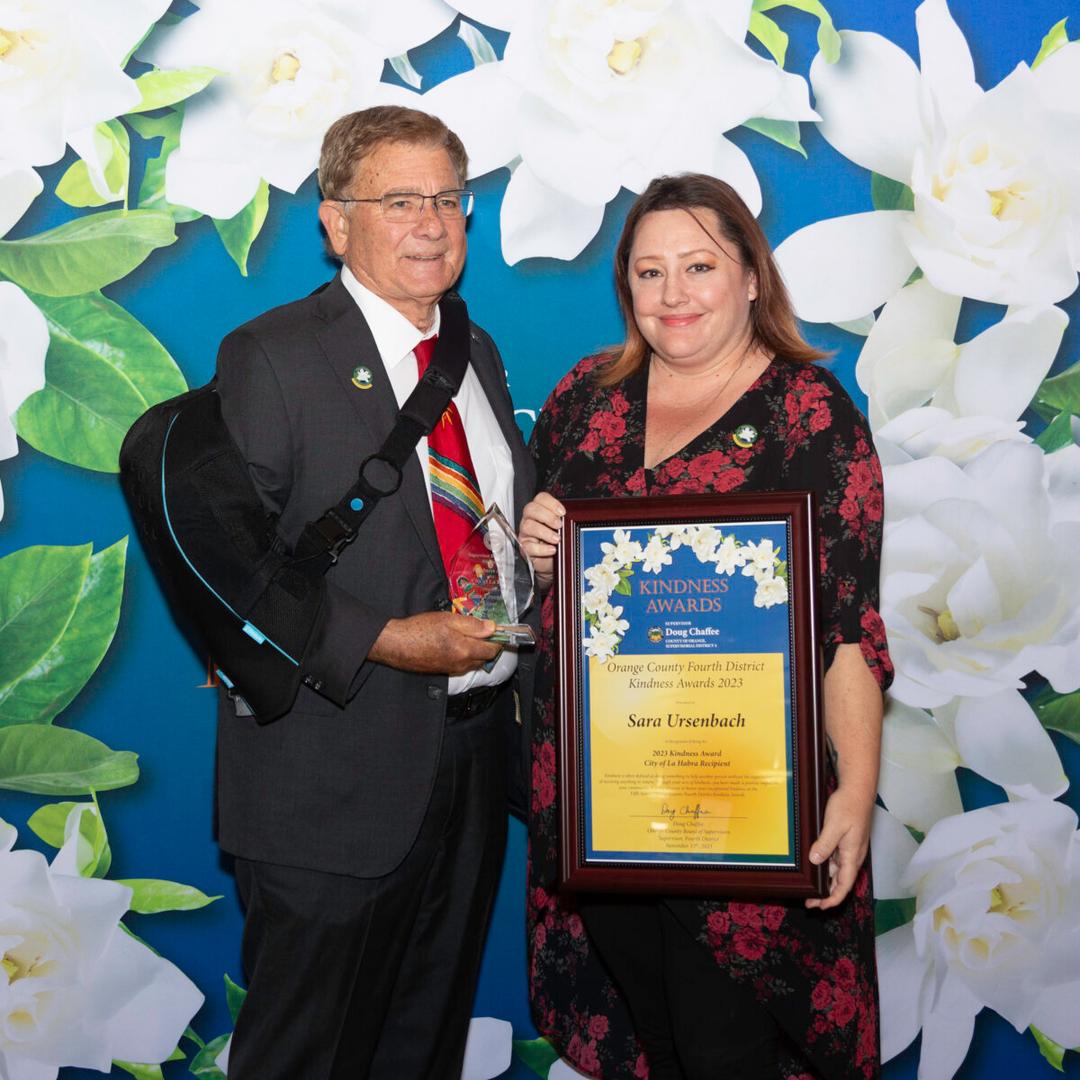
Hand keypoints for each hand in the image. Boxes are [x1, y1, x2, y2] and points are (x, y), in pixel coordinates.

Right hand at [368, 611, 501, 674]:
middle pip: (485, 657)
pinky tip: (455, 643)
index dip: (498, 638)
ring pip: (474, 662)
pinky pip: (462, 665)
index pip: (493, 649)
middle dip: (488, 645)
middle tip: (482, 629)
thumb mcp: (448, 620)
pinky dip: (466, 655)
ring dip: (477, 651)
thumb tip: (493, 627)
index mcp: (466, 651)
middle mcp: (462, 664)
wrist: (396, 644)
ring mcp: (453, 669)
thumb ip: (473, 625)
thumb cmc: (420, 629)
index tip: (497, 629)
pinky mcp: (444, 671)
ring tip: (468, 635)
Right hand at [519, 491, 564, 590]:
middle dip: (547, 516)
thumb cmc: (559, 542)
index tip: (562, 512)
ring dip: (544, 532)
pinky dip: (541, 548)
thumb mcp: (565, 529)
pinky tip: (552, 550)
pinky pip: (528, 546)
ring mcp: (526, 533)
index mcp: (541, 510)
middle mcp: (531, 519)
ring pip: (528, 526)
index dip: (551, 503)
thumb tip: (578, 517)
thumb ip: (567, 520)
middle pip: (531, 509)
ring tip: (557, 539)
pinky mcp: (524, 547)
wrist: (554, 562)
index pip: (541, 498)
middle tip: (559, 525)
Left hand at [804, 783, 873, 910]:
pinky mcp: (845, 841)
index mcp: (853, 855)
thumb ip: (825, 844)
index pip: (844, 885)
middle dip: (826, 894)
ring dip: (825, 880)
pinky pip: (835, 859)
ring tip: (809, 886)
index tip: (820, 906)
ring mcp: (849, 849)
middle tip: (809, 901)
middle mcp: (853, 855)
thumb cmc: (849, 806)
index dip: (833, 898)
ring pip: (836, 871)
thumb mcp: (835, 826)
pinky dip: (825, 866)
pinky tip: (814, 865)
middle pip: (840, 881)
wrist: (857, 790)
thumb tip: (815, 860)